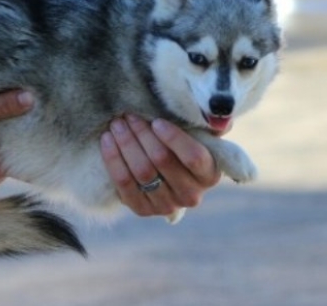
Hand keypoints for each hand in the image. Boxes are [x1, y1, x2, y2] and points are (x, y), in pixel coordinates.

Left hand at [100, 115, 220, 216]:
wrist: (163, 176)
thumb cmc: (181, 147)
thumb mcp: (198, 136)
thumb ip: (206, 126)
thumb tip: (220, 118)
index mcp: (209, 175)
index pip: (193, 157)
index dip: (173, 138)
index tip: (156, 120)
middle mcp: (191, 195)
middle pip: (162, 161)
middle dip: (142, 134)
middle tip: (129, 115)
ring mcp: (166, 205)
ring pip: (141, 171)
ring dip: (126, 144)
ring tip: (117, 124)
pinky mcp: (142, 210)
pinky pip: (124, 183)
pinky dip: (113, 159)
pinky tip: (106, 140)